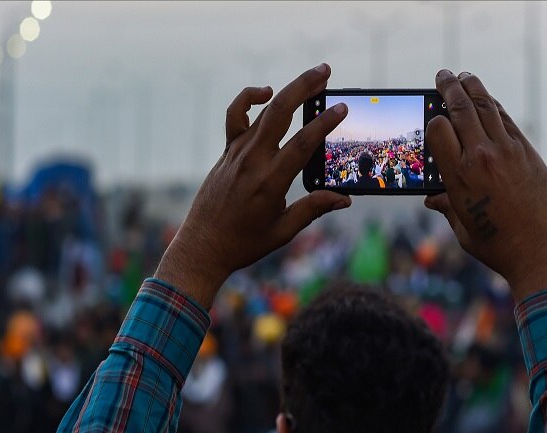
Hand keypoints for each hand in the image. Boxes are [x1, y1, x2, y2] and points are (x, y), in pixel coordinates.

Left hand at [155, 64, 350, 307]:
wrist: (202, 246)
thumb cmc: (244, 243)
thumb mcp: (284, 231)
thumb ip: (313, 209)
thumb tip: (344, 199)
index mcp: (269, 183)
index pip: (301, 144)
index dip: (324, 124)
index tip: (342, 109)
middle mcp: (251, 162)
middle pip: (280, 113)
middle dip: (304, 88)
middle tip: (325, 71)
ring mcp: (236, 154)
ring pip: (262, 111)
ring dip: (286, 90)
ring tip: (309, 78)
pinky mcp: (226, 153)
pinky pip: (236, 117)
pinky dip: (249, 100)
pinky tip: (266, 94)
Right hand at [424, 70, 546, 301]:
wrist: (537, 251)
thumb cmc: (494, 244)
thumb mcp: (461, 226)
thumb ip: (446, 206)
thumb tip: (431, 199)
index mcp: (458, 176)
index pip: (438, 129)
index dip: (433, 119)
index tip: (432, 118)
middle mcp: (481, 157)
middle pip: (461, 109)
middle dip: (449, 88)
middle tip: (442, 75)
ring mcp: (507, 151)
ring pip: (486, 107)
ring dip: (473, 88)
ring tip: (464, 77)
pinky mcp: (527, 153)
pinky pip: (507, 121)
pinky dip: (495, 107)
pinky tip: (488, 101)